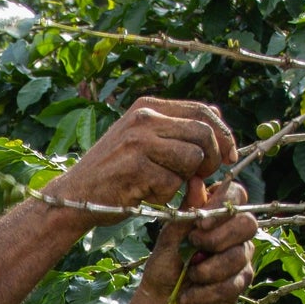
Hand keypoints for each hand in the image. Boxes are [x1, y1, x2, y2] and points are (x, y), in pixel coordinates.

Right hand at [56, 98, 237, 211]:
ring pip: (193, 158)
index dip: (224, 135)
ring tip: (163, 185)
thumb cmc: (113, 172)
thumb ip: (174, 129)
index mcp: (147, 107)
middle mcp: (143, 118)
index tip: (229, 157)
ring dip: (186, 180)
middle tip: (201, 178)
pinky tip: (145, 194)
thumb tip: (217, 121)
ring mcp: (138, 141)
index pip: (203, 110)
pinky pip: (173, 182)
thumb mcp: (140, 139)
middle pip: (204, 133)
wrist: (75, 196)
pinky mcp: (135, 167)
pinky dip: (165, 196)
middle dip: (212, 160)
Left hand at [142, 176, 256, 303]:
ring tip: (190, 274)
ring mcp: (242, 256)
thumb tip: (196, 180)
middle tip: (194, 247)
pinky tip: (192, 294)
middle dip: (217, 239)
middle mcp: (236, 232)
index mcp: (218, 213)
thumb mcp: (170, 235)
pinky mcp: (241, 281)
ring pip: (239, 256)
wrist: (162, 298)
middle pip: (248, 223)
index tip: (200, 224)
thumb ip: (187, 211)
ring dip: (207, 268)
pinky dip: (206, 291)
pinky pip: (233, 283)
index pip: (237, 194)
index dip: (222, 205)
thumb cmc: (166, 262)